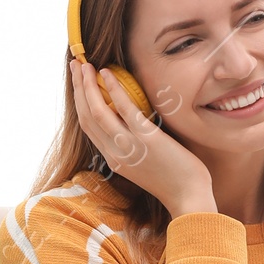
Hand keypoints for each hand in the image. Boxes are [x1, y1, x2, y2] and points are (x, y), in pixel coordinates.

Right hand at [71, 61, 215, 218]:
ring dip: (88, 85)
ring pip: (97, 111)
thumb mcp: (144, 164)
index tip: (78, 82)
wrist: (188, 198)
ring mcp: (128, 146)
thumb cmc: (173, 180)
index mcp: (112, 159)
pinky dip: (113, 89)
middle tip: (75, 65)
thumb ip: (132, 146)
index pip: (87, 126)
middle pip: (86, 115)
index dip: (79, 101)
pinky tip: (108, 74)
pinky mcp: (146, 139)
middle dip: (78, 88)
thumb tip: (130, 123)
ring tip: (85, 65)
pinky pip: (124, 109)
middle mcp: (114, 153)